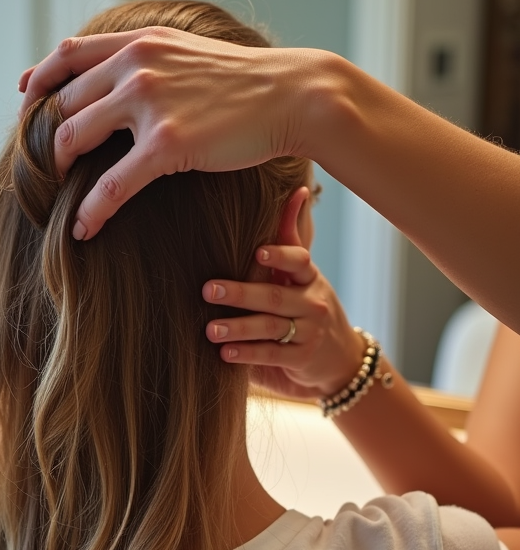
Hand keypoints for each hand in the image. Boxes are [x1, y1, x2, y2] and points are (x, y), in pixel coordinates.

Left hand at [18, 27, 326, 239]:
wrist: (292, 95)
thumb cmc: (240, 82)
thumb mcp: (185, 53)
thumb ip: (145, 59)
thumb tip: (116, 76)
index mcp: (139, 43)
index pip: (68, 54)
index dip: (40, 80)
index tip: (25, 101)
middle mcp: (136, 65)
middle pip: (63, 102)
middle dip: (43, 136)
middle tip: (38, 164)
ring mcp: (149, 103)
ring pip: (74, 138)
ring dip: (56, 169)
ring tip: (54, 194)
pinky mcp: (167, 144)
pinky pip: (111, 184)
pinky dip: (91, 210)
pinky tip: (83, 229)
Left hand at [201, 245, 363, 399]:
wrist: (342, 360)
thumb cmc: (310, 308)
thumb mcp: (305, 274)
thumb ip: (291, 238)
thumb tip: (298, 190)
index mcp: (309, 278)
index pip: (299, 261)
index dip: (280, 256)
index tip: (257, 253)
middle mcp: (311, 302)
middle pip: (274, 296)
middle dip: (240, 293)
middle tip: (208, 289)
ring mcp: (308, 332)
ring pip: (270, 327)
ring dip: (238, 327)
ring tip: (210, 329)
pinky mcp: (301, 359)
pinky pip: (271, 355)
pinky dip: (247, 354)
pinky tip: (224, 353)